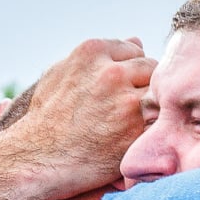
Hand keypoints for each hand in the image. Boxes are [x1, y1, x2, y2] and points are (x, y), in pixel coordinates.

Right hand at [14, 37, 155, 195]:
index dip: (130, 70)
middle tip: (127, 107)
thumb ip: (99, 57)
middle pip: (151, 68)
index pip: (135, 50)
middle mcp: (111, 73)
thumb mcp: (61, 74)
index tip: (120, 88)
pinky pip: (159, 122)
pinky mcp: (136, 131)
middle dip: (143, 85)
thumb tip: (137, 40)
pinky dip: (152, 128)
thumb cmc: (47, 118)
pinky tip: (135, 136)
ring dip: (151, 107)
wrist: (40, 159)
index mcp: (92, 52)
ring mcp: (127, 102)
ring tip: (130, 122)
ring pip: (157, 95)